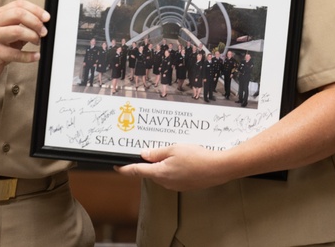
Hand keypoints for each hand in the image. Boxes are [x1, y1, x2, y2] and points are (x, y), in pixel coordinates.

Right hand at [0, 0, 48, 85]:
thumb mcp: (2, 30)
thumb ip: (18, 25)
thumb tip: (40, 24)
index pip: (18, 5)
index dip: (35, 9)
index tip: (46, 17)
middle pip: (18, 14)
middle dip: (35, 22)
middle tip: (43, 31)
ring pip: (17, 31)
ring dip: (33, 36)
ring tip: (37, 42)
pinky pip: (15, 54)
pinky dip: (29, 56)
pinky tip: (35, 56)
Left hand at [115, 144, 229, 191]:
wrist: (217, 169)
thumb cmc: (197, 158)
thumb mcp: (174, 149)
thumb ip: (156, 152)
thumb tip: (144, 155)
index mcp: (160, 173)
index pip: (137, 171)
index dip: (125, 169)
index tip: (116, 166)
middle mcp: (165, 182)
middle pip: (150, 172)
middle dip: (148, 162)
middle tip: (151, 148)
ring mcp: (175, 186)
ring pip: (161, 174)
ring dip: (161, 164)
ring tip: (172, 152)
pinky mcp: (183, 185)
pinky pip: (171, 176)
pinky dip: (171, 168)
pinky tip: (181, 160)